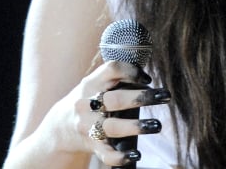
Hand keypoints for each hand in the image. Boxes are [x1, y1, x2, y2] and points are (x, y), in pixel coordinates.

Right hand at [54, 60, 169, 166]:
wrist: (60, 126)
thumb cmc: (90, 98)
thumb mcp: (97, 82)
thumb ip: (118, 77)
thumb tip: (148, 77)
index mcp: (91, 82)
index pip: (111, 70)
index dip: (131, 71)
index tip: (148, 78)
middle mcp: (87, 104)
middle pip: (115, 100)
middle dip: (142, 98)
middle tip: (165, 96)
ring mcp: (87, 126)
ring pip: (113, 127)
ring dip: (136, 127)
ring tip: (157, 125)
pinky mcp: (91, 145)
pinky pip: (106, 153)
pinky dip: (120, 156)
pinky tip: (135, 155)